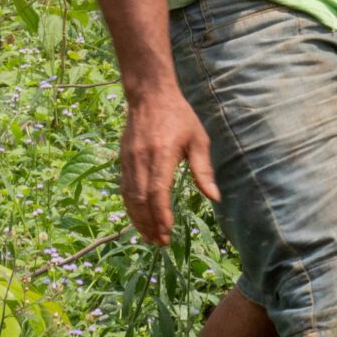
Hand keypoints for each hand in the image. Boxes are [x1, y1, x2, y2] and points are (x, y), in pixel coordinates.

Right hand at [119, 88, 220, 246]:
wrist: (150, 95)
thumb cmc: (179, 116)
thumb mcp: (198, 139)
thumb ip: (203, 170)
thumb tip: (214, 197)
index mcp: (162, 153)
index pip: (157, 191)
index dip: (161, 214)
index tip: (167, 232)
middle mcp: (141, 159)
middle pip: (140, 199)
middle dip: (149, 224)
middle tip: (160, 242)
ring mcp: (129, 160)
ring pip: (129, 197)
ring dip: (138, 220)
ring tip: (149, 237)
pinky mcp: (122, 160)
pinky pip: (124, 189)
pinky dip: (130, 207)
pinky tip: (138, 219)